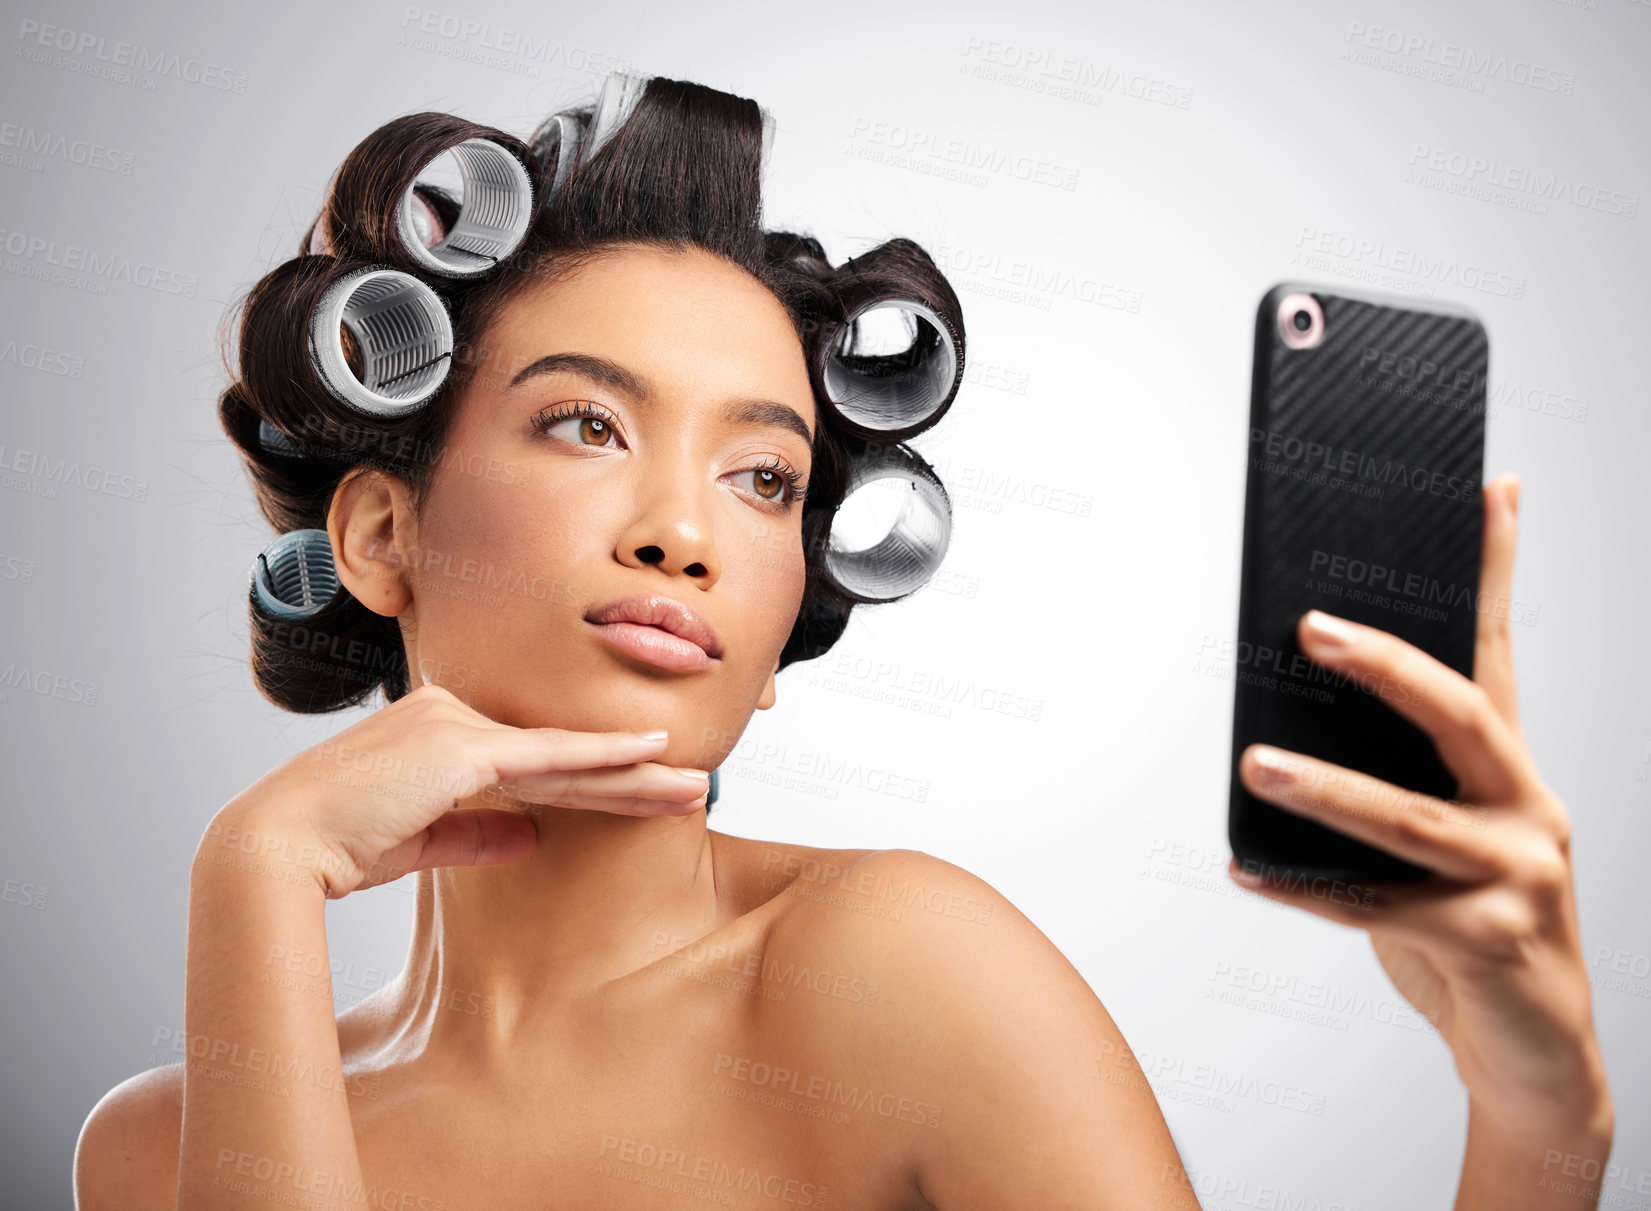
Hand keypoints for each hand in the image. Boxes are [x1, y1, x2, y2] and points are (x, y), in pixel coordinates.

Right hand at [209, 683, 708, 898]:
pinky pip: (548, 758)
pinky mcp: (463, 748)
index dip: (591, 781)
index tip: (642, 794)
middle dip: (629, 776)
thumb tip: (534, 836)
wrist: (279, 845)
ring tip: (692, 785)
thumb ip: (476, 833)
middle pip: (559, 756)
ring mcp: (459, 725)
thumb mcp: (417, 842)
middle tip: (689, 786)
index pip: (532, 764)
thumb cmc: (336, 846)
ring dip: (634, 775)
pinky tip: (650, 757)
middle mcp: (453, 717)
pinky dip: (602, 760)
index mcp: (440, 735)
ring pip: (565, 758)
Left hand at [1227, 474, 1611, 1134]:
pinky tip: (1248, 872)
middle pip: (1463, 715)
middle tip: (1312, 627)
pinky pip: (1379, 908)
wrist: (1529, 1051)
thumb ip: (1391, 784)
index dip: (1497, 570)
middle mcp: (1528, 809)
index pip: (1499, 651)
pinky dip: (1307, 889)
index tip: (1491, 489)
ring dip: (1324, 788)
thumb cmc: (1469, 931)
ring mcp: (1519, 877)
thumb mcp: (1439, 843)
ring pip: (1409, 820)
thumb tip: (1281, 727)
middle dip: (1386, 666)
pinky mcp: (1490, 943)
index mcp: (1511, 771)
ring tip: (1253, 763)